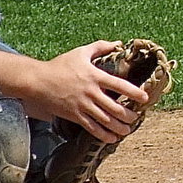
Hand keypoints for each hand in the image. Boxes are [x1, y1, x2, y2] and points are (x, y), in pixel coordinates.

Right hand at [28, 42, 150, 142]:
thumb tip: (117, 43)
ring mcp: (82, 106)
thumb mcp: (81, 52)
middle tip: (137, 118)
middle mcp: (91, 93)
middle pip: (114, 107)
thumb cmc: (60, 65)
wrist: (37, 81)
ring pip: (104, 120)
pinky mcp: (74, 116)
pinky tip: (111, 139)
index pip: (120, 85)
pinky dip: (102, 135)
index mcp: (95, 77)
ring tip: (128, 130)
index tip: (145, 98)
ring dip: (118, 127)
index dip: (134, 92)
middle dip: (128, 115)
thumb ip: (100, 47)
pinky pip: (91, 128)